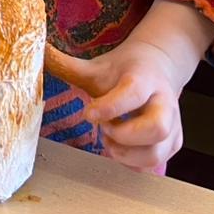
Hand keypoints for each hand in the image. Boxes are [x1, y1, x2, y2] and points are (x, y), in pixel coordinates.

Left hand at [44, 36, 191, 171]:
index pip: (132, 94)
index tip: (88, 114)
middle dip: (124, 136)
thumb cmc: (123, 70)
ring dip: (128, 154)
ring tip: (109, 141)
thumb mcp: (97, 65)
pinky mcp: (174, 140)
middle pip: (156, 128)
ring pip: (158, 151)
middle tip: (104, 129)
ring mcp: (174, 123)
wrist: (158, 67)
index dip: (110, 107)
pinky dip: (135, 162)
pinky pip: (158, 161)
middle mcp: (164, 102)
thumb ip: (68, 64)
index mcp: (144, 78)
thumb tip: (39, 51)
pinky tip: (120, 148)